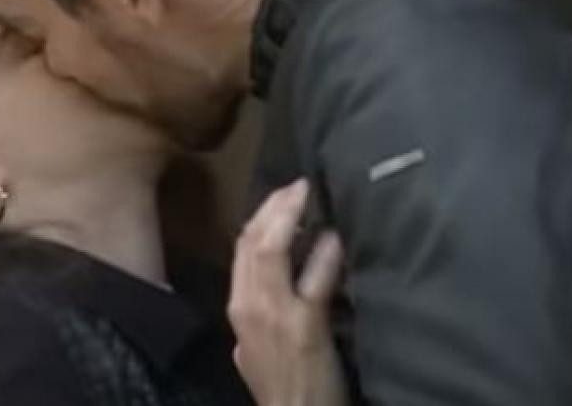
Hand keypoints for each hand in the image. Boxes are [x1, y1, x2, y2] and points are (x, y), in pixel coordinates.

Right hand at [229, 179, 347, 405]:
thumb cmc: (280, 387)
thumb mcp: (253, 349)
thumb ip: (256, 317)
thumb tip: (263, 292)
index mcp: (237, 308)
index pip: (241, 249)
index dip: (261, 217)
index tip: (281, 197)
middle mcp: (248, 306)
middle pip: (252, 241)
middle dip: (273, 207)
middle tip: (296, 186)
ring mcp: (274, 314)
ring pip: (271, 250)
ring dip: (290, 216)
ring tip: (307, 196)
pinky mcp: (304, 325)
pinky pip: (312, 278)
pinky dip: (323, 252)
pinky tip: (334, 237)